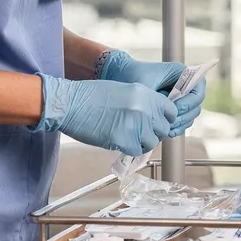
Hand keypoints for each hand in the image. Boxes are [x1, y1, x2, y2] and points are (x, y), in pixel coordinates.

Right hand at [38, 76, 176, 155]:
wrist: (70, 104)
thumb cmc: (90, 96)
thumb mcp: (123, 90)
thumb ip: (142, 102)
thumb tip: (154, 118)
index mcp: (145, 93)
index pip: (171, 111)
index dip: (164, 119)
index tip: (156, 122)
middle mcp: (144, 108)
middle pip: (163, 128)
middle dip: (153, 132)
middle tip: (140, 132)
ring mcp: (135, 125)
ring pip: (152, 142)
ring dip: (142, 142)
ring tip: (128, 136)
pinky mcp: (123, 140)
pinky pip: (136, 150)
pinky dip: (129, 149)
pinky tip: (119, 141)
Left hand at [99, 50, 204, 136]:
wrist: (119, 77)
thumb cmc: (131, 77)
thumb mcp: (145, 86)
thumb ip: (160, 98)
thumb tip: (173, 112)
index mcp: (181, 73)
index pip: (198, 90)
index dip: (189, 102)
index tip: (174, 109)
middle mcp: (184, 84)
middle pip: (196, 105)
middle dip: (184, 116)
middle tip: (170, 125)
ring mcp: (181, 96)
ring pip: (191, 114)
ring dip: (181, 124)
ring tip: (167, 130)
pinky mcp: (174, 106)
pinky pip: (183, 119)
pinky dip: (177, 127)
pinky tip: (167, 132)